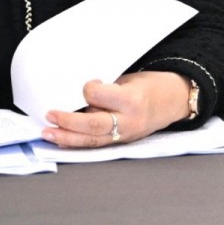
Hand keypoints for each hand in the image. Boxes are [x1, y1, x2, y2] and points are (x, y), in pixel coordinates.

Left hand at [42, 71, 193, 148]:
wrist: (176, 101)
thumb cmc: (152, 85)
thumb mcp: (131, 80)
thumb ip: (107, 90)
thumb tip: (79, 97)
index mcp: (133, 99)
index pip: (99, 96)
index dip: (87, 88)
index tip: (86, 83)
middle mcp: (130, 120)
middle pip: (93, 125)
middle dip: (68, 121)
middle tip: (50, 115)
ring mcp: (127, 134)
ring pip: (92, 140)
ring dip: (67, 137)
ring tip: (48, 133)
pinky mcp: (123, 142)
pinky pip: (97, 144)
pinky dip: (77, 143)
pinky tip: (62, 141)